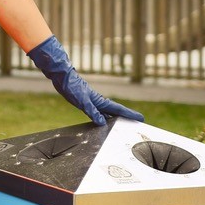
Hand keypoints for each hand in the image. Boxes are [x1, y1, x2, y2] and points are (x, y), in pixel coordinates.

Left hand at [27, 35, 143, 125]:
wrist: (63, 77)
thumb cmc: (72, 87)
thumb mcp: (82, 101)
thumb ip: (92, 112)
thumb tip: (102, 123)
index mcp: (100, 101)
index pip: (119, 109)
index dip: (130, 114)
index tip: (141, 118)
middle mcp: (99, 102)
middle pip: (115, 112)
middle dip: (126, 118)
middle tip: (136, 124)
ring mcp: (93, 103)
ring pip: (107, 114)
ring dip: (114, 120)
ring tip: (122, 127)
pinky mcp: (85, 103)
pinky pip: (97, 113)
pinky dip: (102, 118)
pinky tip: (102, 123)